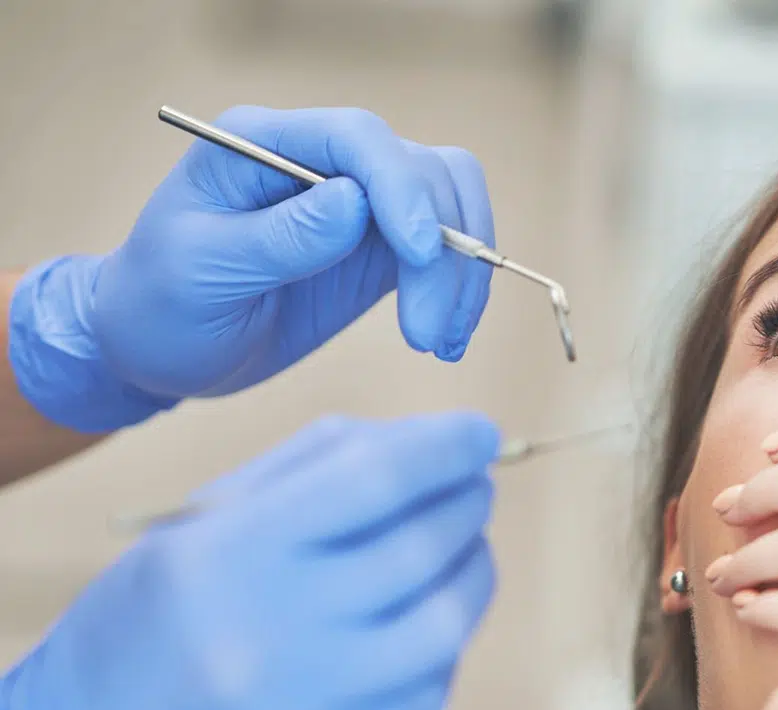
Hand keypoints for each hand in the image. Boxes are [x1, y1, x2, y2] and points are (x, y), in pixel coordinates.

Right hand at [0, 413, 500, 709]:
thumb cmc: (145, 630)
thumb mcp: (193, 529)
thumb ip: (302, 472)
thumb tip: (416, 442)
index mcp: (232, 554)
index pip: (374, 479)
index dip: (442, 447)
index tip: (478, 433)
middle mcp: (279, 632)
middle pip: (423, 546)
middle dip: (466, 503)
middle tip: (471, 489)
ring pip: (448, 622)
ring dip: (473, 571)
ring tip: (462, 550)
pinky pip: (431, 689)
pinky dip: (443, 643)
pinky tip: (423, 622)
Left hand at [9, 105, 495, 432]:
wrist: (160, 349)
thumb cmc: (161, 304)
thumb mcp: (201, 273)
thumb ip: (278, 237)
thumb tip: (354, 202)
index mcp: (264, 144)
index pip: (358, 138)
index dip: (401, 188)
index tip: (420, 255)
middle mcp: (322, 159)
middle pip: (421, 172)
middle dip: (439, 252)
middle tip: (426, 334)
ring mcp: (360, 202)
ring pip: (450, 205)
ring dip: (461, 273)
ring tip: (439, 343)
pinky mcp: (382, 247)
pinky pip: (448, 249)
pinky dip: (461, 291)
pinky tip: (446, 341)